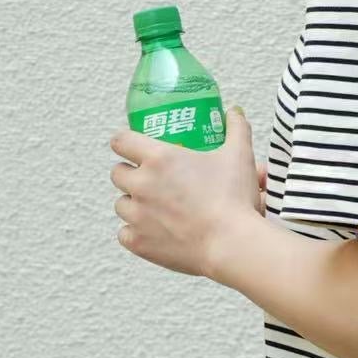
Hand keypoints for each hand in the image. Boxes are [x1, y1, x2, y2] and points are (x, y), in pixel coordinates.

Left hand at [110, 106, 262, 278]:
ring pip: (120, 204)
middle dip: (130, 174)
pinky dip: (135, 232)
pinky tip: (152, 230)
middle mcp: (141, 185)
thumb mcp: (239, 155)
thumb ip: (236, 129)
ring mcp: (137, 215)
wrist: (232, 244)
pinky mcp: (138, 242)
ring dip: (133, 203)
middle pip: (117, 173)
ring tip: (154, 207)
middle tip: (150, 179)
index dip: (125, 142)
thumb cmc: (234, 200)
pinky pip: (124, 233)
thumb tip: (234, 113)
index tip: (133, 147)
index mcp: (159, 159)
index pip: (121, 141)